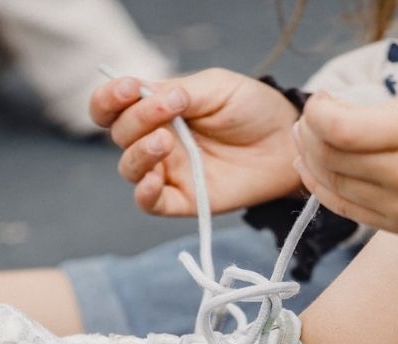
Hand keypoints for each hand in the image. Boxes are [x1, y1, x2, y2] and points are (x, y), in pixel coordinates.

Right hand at [90, 68, 300, 215]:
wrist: (288, 141)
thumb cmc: (252, 109)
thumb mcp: (215, 87)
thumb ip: (178, 91)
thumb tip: (144, 93)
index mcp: (156, 109)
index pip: (112, 106)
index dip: (109, 98)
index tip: (128, 88)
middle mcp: (156, 140)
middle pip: (120, 135)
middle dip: (137, 119)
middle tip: (172, 108)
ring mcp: (169, 171)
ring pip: (129, 169)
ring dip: (139, 153)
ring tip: (165, 141)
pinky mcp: (185, 199)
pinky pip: (150, 203)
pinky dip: (145, 193)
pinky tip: (155, 179)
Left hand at [293, 93, 397, 244]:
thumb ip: (378, 113)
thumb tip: (328, 114)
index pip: (341, 129)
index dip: (317, 114)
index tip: (320, 100)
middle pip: (331, 158)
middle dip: (309, 134)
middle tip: (308, 119)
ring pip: (333, 185)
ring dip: (310, 160)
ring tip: (304, 140)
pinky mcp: (396, 228)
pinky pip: (345, 209)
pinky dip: (321, 188)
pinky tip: (311, 169)